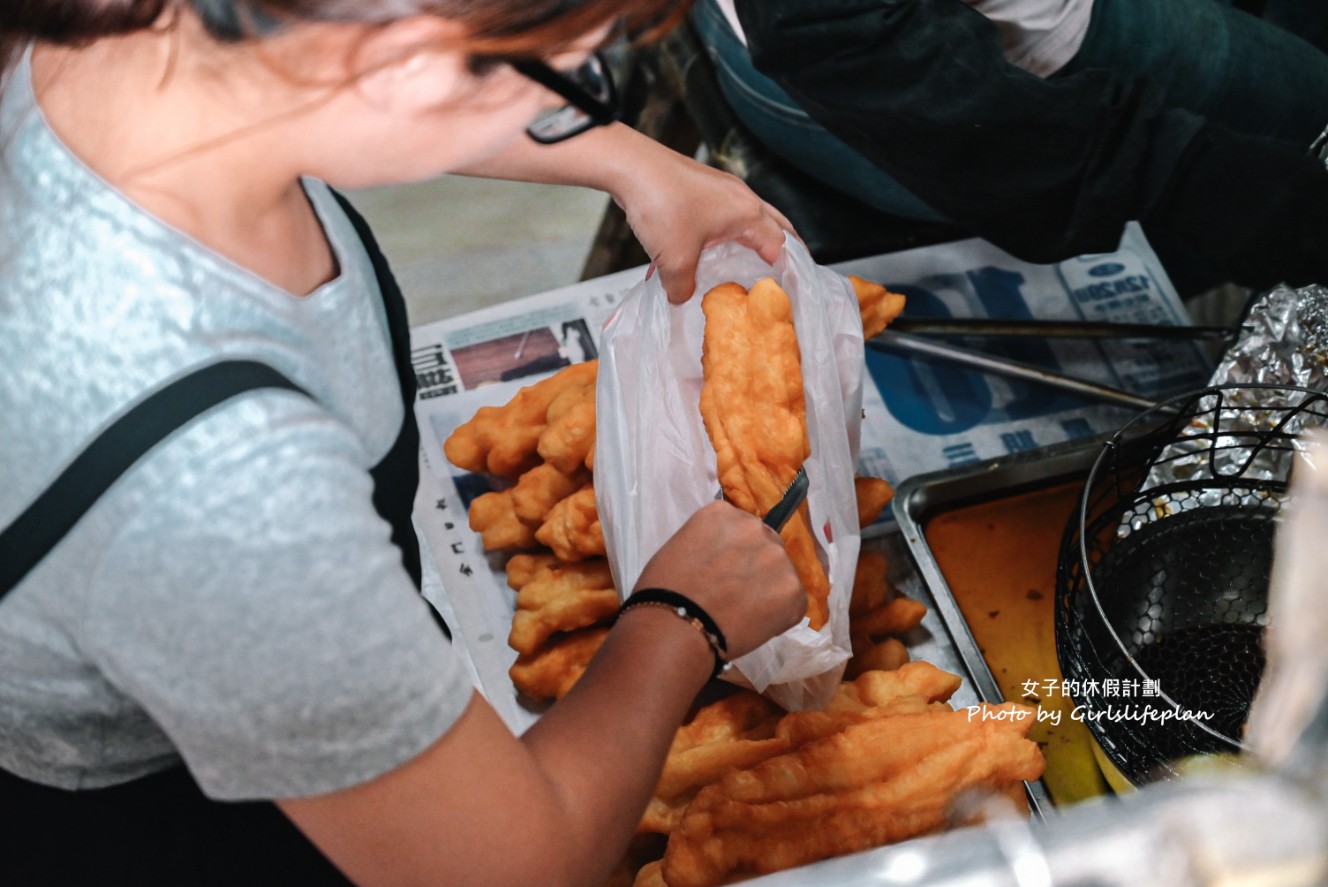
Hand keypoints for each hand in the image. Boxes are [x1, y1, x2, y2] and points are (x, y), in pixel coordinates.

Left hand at [613, 150, 797, 303]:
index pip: (780, 245)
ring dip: (755, 237)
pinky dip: (731, 229)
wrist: (630, 166)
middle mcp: (741, 196)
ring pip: (751, 215)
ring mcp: (721, 186)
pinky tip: (713, 245)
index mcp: (747, 213)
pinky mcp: (702, 184)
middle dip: (784, 247)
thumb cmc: (660, 204)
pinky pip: (727, 210)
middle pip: (775, 224)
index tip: (788, 289)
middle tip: (787, 269)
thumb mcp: (674, 260)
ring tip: (753, 260)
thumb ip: (682, 288)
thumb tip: (682, 298)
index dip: (786, 269)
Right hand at [633, 501, 805, 658]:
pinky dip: (779, 617)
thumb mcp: (680, 547)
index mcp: (723, 514)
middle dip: (756, 567)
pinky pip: (792, 603)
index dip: (735, 552)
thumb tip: (725, 559)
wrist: (674, 627)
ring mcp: (778, 559)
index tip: (725, 571)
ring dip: (769, 591)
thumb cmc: (663, 592)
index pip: (742, 528)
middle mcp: (755, 528)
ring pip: (782, 574)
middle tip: (736, 594)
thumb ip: (710, 543)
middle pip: (766, 545)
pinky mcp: (793, 591)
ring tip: (742, 614)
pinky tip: (753, 626)